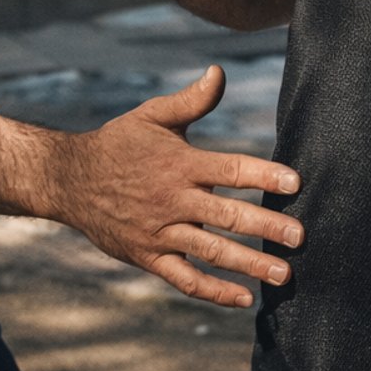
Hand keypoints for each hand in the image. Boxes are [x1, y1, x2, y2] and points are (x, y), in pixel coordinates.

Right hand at [52, 66, 303, 306]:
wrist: (70, 180)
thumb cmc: (119, 143)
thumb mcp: (152, 116)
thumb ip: (192, 100)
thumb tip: (220, 72)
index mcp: (180, 164)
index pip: (231, 170)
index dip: (265, 175)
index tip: (296, 183)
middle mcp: (173, 200)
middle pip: (227, 216)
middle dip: (267, 228)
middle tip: (299, 238)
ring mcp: (161, 233)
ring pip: (211, 252)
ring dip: (249, 265)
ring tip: (283, 274)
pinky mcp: (149, 257)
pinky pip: (185, 279)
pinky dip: (215, 292)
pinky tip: (244, 298)